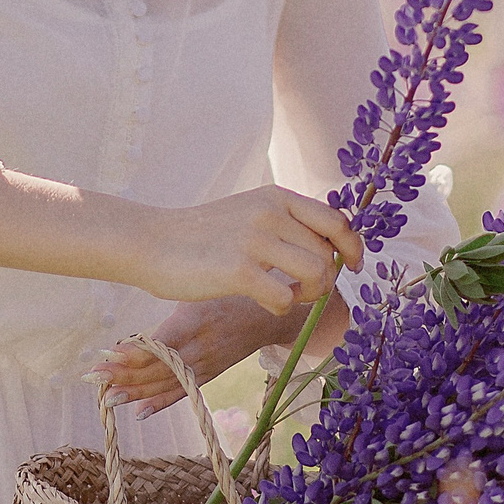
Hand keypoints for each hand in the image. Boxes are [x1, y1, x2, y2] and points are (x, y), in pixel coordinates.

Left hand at [97, 290, 352, 413]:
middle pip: (160, 367)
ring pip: (168, 382)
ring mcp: (208, 364)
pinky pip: (185, 392)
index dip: (134, 354)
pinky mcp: (213, 374)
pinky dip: (162, 402)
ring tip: (108, 397)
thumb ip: (175, 304)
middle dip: (125, 375)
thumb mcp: (205, 288)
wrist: (271, 314)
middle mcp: (203, 347)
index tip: (106, 357)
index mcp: (198, 321)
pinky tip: (140, 411)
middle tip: (94, 378)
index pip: (161, 343)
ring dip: (137, 390)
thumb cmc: (231, 290)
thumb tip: (136, 320)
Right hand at [130, 186, 362, 314]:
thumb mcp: (248, 212)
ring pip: (316, 275)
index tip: (353, 266)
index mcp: (276, 197)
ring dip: (307, 294)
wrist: (150, 242)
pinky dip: (281, 307)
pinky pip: (286, 299)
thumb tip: (330, 248)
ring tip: (284, 295)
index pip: (336, 221)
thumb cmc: (200, 235)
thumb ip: (285, 222)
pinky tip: (260, 300)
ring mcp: (255, 240)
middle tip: (301, 290)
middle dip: (323, 280)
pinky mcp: (239, 270)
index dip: (353, 247)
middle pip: (328, 255)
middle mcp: (270, 213)